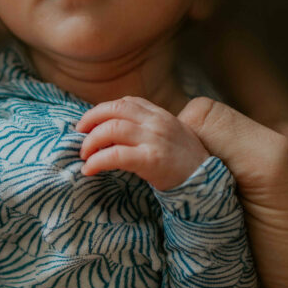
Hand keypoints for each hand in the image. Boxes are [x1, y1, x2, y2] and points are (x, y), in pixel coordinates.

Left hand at [76, 96, 209, 189]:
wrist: (208, 185)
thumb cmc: (187, 165)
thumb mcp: (172, 137)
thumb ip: (150, 129)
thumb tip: (117, 132)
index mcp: (161, 115)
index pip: (127, 102)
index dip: (103, 111)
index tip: (90, 124)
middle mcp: (157, 122)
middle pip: (114, 110)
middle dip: (90, 120)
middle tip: (79, 137)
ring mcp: (155, 140)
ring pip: (111, 129)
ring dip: (90, 142)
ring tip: (84, 156)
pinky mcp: (152, 160)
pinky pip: (115, 155)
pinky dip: (97, 161)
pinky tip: (89, 170)